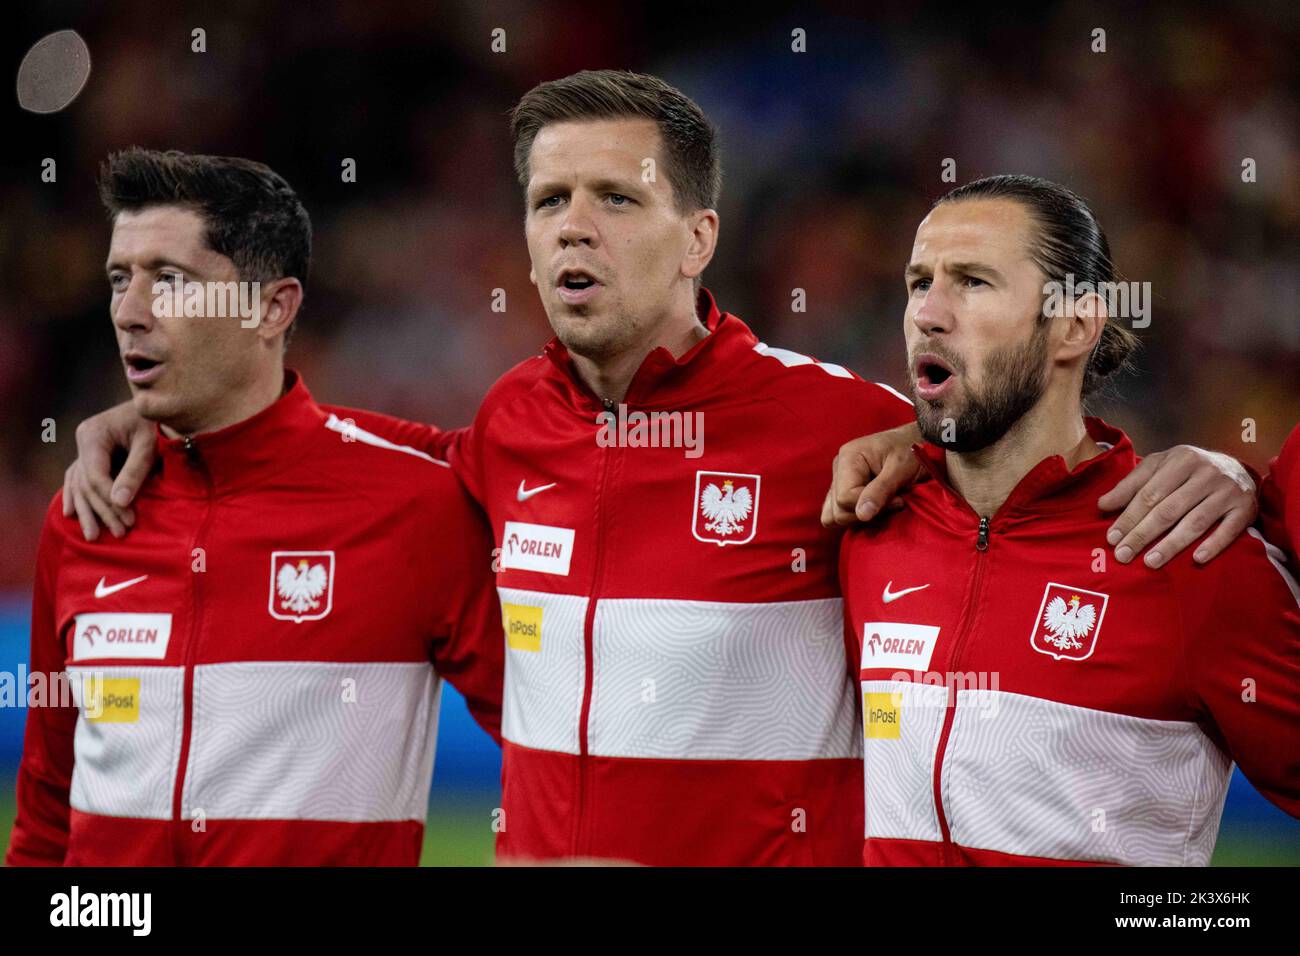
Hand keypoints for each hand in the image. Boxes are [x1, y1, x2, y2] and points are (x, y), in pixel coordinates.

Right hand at [61, 401, 156, 540]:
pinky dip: (77, 496)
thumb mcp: (149, 444)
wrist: (159, 403)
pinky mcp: (92, 453)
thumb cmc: (157, 421)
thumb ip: (135, 470)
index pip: (96, 475)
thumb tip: (120, 502)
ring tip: (94, 537)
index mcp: (93, 434)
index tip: (129, 519)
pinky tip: (71, 514)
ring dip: (88, 510)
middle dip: (102, 510)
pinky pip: (78, 478)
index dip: (110, 500)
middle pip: (87, 483)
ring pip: (80, 484)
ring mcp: (85, 447)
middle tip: (120, 533)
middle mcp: (83, 440)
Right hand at [821, 422, 923, 526]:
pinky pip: (838, 514)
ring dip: (860, 518)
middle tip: (896, 502)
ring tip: (885, 506)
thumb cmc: (912, 451)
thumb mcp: (901, 468)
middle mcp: (839, 469)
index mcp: (848, 458)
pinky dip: (855, 518)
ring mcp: (839, 481)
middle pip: (838, 510)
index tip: (899, 501)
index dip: (871, 506)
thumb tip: (862, 515)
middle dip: (867, 513)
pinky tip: (876, 509)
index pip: (845, 497)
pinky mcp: (844, 492)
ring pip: (834, 516)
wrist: (921, 443)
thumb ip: (881, 490)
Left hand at [1098, 445, 1256, 567]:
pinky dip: (1213, 545)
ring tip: (1150, 562)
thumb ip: (1131, 484)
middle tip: (1123, 555)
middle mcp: (1206, 473)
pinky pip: (1228, 530)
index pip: (1148, 493)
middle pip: (1168, 509)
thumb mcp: (1159, 466)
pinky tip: (1196, 559)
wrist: (1237, 468)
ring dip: (1171, 544)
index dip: (1128, 517)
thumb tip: (1102, 505)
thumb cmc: (1188, 470)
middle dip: (1142, 534)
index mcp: (1180, 459)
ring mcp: (1227, 491)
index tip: (1111, 538)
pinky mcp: (1245, 508)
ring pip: (1195, 522)